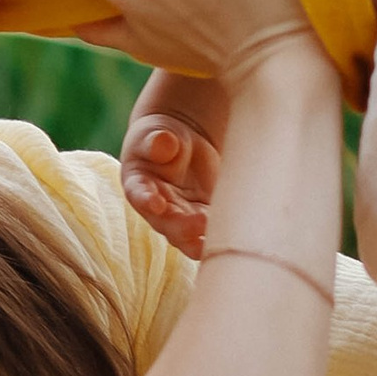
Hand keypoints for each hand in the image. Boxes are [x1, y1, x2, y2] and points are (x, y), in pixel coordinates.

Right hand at [123, 97, 222, 253]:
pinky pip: (212, 232)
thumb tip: (166, 143)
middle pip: (168, 225)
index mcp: (139, 186)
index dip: (147, 200)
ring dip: (203, 240)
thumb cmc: (160, 140)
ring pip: (190, 238)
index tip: (156, 203)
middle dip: (183, 228)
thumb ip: (156, 142)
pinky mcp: (203, 218)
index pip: (140, 195)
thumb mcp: (155, 135)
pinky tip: (237, 233)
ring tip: (219, 238)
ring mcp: (182, 218)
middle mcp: (158, 210)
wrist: (179, 146)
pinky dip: (222, 235)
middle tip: (201, 223)